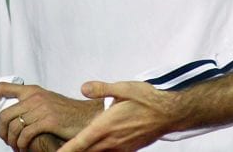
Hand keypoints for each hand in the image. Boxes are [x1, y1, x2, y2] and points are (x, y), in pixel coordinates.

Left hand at [0, 82, 102, 149]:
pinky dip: (21, 145)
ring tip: (16, 147)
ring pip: (13, 127)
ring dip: (11, 141)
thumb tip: (10, 114)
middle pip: (5, 114)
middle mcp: (34, 97)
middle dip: (0, 131)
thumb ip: (29, 104)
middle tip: (5, 139)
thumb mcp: (45, 101)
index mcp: (32, 90)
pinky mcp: (47, 121)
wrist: (86, 116)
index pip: (2, 88)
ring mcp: (41, 108)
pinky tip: (24, 148)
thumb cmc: (67, 112)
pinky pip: (25, 135)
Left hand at [58, 81, 181, 151]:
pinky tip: (99, 146)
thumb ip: (101, 89)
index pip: (80, 143)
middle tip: (61, 151)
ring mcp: (122, 147)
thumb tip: (83, 88)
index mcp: (106, 126)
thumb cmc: (148, 98)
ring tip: (78, 148)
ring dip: (88, 151)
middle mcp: (112, 141)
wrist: (171, 112)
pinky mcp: (130, 149)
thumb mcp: (123, 87)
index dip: (66, 151)